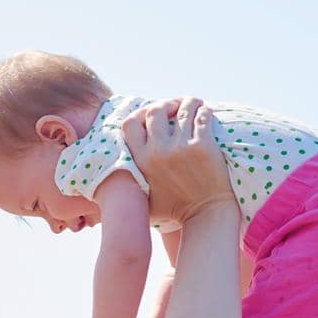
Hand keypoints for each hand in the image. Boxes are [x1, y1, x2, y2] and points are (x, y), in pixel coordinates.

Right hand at [123, 98, 236, 227]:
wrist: (205, 215)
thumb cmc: (174, 210)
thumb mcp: (143, 198)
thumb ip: (130, 181)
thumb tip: (112, 171)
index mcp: (142, 161)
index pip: (130, 123)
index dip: (140, 114)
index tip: (151, 115)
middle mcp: (159, 151)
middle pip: (155, 110)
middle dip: (165, 104)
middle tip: (175, 107)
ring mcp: (182, 148)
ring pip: (182, 108)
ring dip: (187, 102)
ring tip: (192, 103)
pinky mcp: (203, 146)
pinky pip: (202, 116)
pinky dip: (203, 110)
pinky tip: (204, 111)